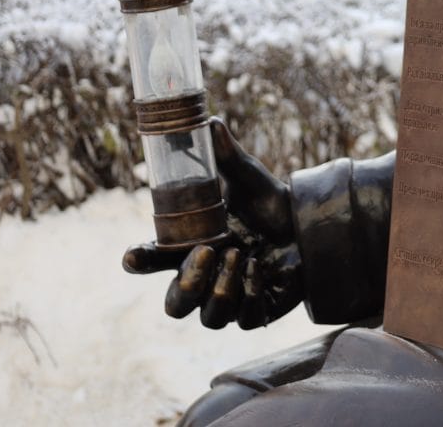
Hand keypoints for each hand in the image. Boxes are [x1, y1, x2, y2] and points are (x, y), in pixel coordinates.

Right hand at [122, 118, 303, 329]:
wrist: (310, 225)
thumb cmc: (267, 202)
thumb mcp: (246, 177)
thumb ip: (226, 155)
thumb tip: (211, 122)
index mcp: (190, 248)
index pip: (153, 261)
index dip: (140, 261)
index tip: (131, 256)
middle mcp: (205, 279)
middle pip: (175, 306)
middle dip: (186, 285)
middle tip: (208, 252)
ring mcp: (230, 301)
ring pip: (209, 317)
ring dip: (222, 288)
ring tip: (241, 255)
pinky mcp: (257, 313)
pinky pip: (245, 320)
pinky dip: (251, 294)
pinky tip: (262, 269)